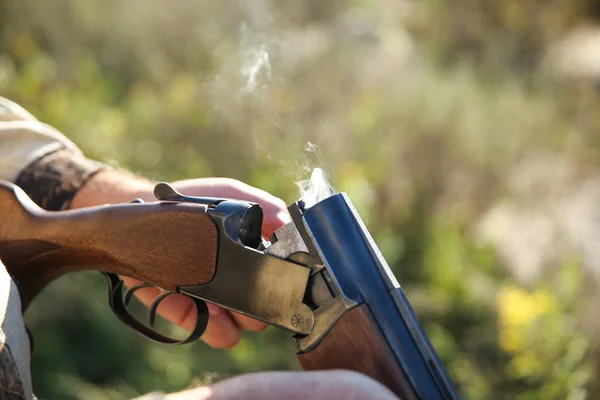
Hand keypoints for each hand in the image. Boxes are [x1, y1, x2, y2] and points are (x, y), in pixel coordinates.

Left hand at [120, 177, 290, 347]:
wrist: (140, 208)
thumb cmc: (189, 200)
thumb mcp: (229, 194)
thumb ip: (260, 205)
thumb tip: (288, 222)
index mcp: (249, 257)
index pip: (276, 278)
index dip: (283, 281)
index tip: (284, 278)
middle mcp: (233, 281)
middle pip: (260, 309)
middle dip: (261, 304)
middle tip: (256, 294)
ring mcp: (209, 299)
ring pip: (236, 327)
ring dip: (239, 320)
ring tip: (234, 310)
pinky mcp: (181, 308)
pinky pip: (202, 328)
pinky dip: (212, 327)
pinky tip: (215, 317)